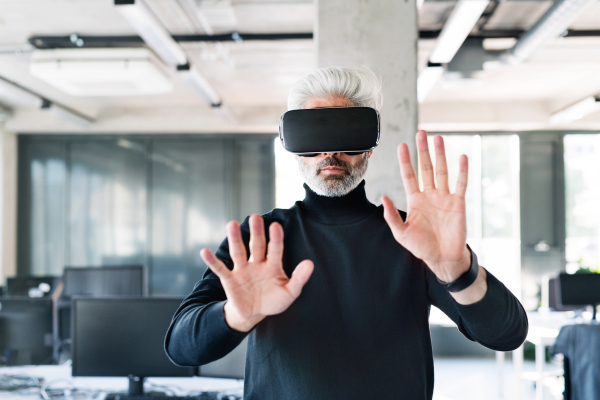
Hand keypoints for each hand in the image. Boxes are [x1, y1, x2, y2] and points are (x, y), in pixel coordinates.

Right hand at [200, 215, 313, 331]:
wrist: (253, 314)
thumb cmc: (273, 301)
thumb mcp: (290, 292)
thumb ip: (299, 278)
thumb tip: (310, 263)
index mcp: (272, 265)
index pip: (275, 249)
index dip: (275, 238)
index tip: (275, 226)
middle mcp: (256, 263)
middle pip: (256, 245)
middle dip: (256, 232)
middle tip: (255, 217)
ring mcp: (242, 270)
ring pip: (238, 252)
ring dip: (235, 239)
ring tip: (231, 224)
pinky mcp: (230, 280)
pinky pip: (220, 269)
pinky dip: (212, 261)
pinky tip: (204, 252)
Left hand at [382, 130, 470, 283]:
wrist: (442, 258)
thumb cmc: (421, 247)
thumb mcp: (401, 233)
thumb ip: (392, 216)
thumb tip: (383, 198)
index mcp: (415, 200)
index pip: (408, 176)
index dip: (405, 161)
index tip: (402, 145)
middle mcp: (429, 195)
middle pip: (425, 168)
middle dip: (423, 151)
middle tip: (421, 133)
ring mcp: (444, 197)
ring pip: (442, 171)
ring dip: (440, 155)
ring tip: (438, 138)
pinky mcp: (458, 203)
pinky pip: (461, 184)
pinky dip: (462, 171)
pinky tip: (461, 157)